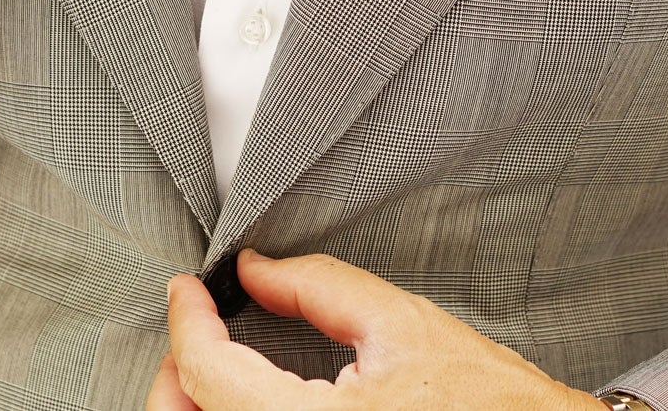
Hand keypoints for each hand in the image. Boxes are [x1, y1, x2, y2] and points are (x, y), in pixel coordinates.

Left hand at [147, 248, 606, 410]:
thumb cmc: (493, 404)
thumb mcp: (400, 324)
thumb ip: (316, 288)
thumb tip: (254, 271)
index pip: (207, 373)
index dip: (185, 321)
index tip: (184, 292)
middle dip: (174, 375)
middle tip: (191, 332)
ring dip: (196, 408)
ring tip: (210, 368)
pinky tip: (243, 404)